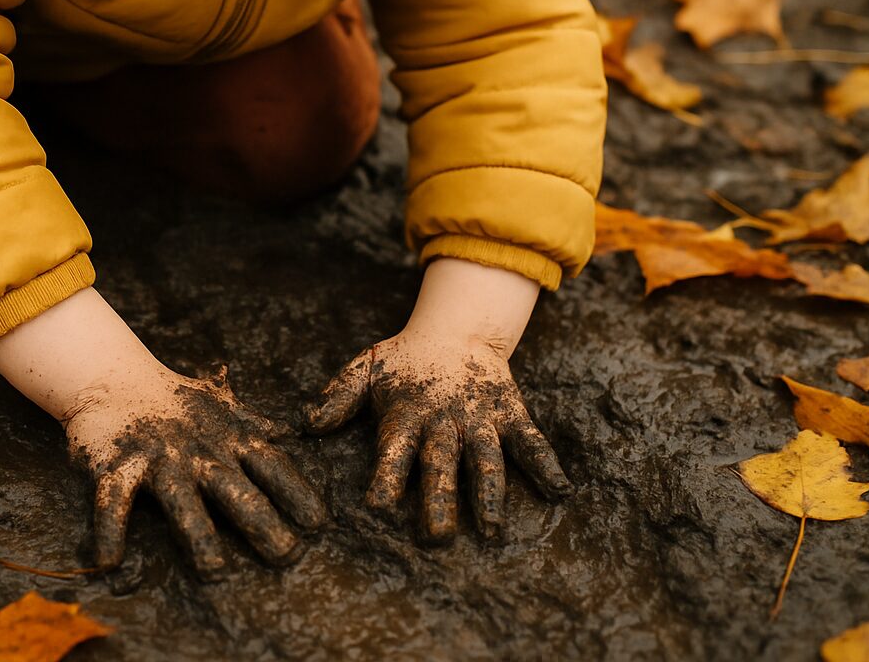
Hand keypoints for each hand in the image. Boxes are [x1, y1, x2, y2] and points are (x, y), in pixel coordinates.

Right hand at [65, 365, 327, 580]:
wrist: (111, 376)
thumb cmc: (173, 401)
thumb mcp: (219, 406)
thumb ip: (253, 424)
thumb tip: (292, 432)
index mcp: (227, 439)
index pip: (271, 466)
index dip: (296, 492)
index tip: (319, 524)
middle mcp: (197, 451)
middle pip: (235, 491)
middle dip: (262, 522)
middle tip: (287, 556)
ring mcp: (156, 459)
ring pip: (181, 501)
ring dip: (199, 535)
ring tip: (215, 571)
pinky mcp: (115, 466)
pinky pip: (112, 503)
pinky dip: (109, 533)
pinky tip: (110, 565)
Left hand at [305, 330, 570, 542]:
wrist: (456, 328)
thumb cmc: (405, 360)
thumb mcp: (366, 369)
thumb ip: (338, 397)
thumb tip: (307, 425)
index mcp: (407, 415)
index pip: (393, 451)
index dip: (385, 477)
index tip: (377, 507)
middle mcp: (444, 422)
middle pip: (441, 465)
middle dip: (439, 502)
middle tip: (437, 540)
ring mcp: (481, 419)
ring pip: (486, 460)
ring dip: (489, 495)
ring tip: (493, 530)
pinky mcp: (511, 413)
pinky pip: (531, 441)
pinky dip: (547, 464)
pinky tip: (561, 491)